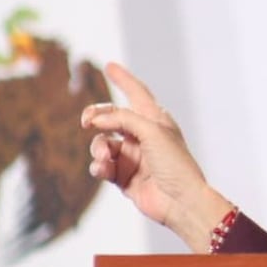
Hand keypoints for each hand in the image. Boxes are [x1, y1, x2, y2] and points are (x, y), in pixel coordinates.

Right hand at [81, 62, 231, 251]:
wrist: (181, 201)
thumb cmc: (175, 163)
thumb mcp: (152, 131)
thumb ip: (123, 118)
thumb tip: (97, 118)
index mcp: (156, 119)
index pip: (137, 93)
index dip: (123, 78)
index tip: (109, 66)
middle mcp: (143, 135)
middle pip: (111, 118)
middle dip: (96, 117)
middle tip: (86, 121)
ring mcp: (133, 156)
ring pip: (102, 144)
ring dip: (99, 148)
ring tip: (105, 158)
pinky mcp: (124, 177)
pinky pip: (102, 166)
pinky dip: (99, 166)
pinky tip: (103, 169)